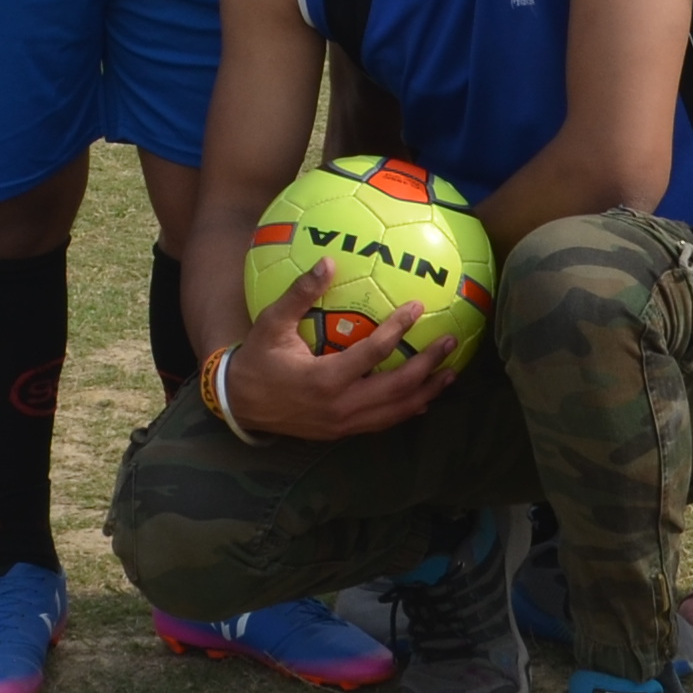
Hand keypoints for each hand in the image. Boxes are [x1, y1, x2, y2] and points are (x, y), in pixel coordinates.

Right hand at [216, 262, 458, 443]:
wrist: (241, 405)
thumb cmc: (258, 360)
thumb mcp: (271, 324)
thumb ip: (299, 294)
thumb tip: (327, 261)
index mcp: (324, 379)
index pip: (373, 353)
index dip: (398, 329)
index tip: (418, 308)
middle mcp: (340, 406)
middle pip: (397, 388)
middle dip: (428, 366)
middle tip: (449, 342)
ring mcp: (344, 423)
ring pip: (396, 411)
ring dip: (427, 391)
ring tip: (451, 372)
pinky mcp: (343, 431)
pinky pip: (383, 422)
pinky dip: (407, 410)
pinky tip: (425, 398)